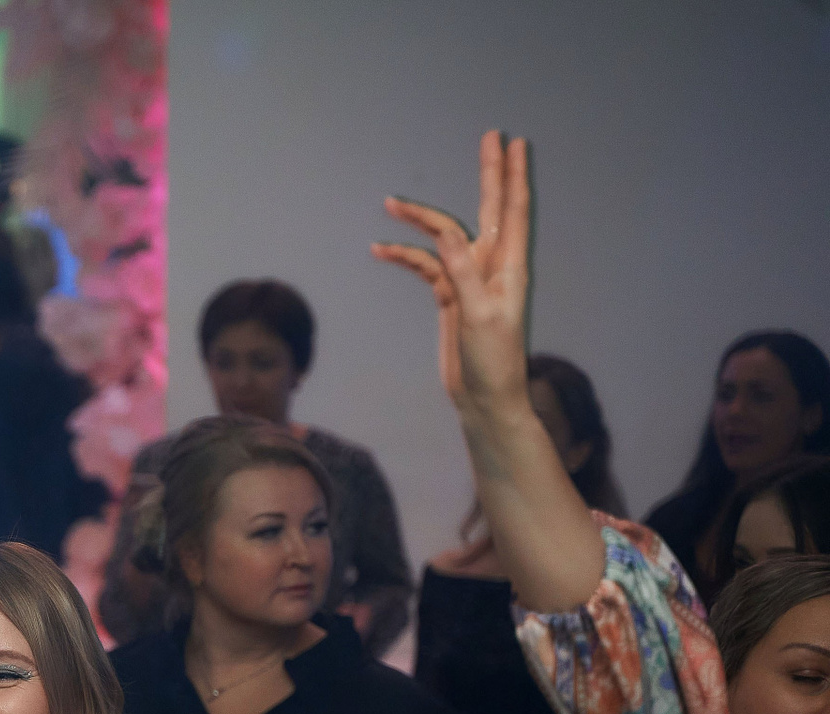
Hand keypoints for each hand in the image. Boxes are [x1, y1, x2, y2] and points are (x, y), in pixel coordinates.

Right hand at [372, 131, 530, 423]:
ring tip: (391, 204)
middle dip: (488, 174)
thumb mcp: (481, 316)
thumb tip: (447, 234)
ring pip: (444, 238)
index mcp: (509, 267)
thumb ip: (464, 273)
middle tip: (490, 136)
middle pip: (488, 210)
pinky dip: (404, 257)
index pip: (512, 211)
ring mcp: (469, 279)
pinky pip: (425, 267)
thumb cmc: (494, 361)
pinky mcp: (449, 296)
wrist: (484, 398)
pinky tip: (381, 251)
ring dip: (420, 221)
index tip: (512, 143)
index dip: (511, 176)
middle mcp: (492, 266)